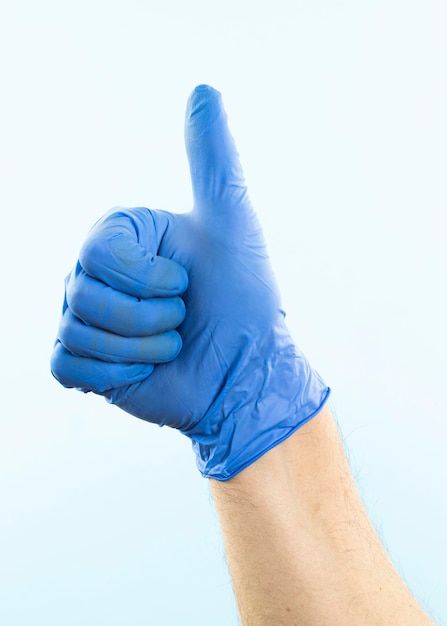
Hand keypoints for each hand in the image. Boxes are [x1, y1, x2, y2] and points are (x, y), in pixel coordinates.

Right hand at [51, 85, 329, 479]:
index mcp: (122, 239)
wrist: (244, 372)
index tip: (186, 283)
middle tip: (182, 318)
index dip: (146, 276)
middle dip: (148, 316)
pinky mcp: (82, 364)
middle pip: (83, 292)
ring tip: (171, 345)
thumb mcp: (231, 222)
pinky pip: (66, 364)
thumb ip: (213, 158)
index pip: (97, 249)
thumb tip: (204, 89)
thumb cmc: (242, 299)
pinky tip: (143, 370)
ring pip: (78, 330)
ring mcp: (85, 319)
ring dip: (141, 347)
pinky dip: (113, 373)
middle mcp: (95, 275)